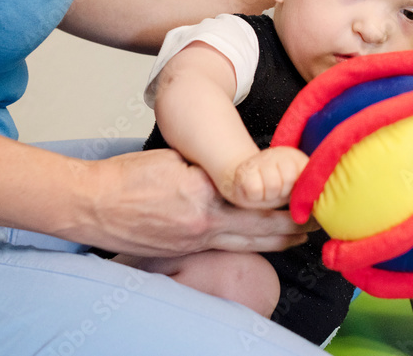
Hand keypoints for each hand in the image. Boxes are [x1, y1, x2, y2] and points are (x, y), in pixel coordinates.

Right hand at [74, 148, 314, 257]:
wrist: (90, 205)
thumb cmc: (126, 178)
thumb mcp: (176, 159)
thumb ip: (211, 168)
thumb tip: (237, 171)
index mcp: (205, 198)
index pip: (259, 198)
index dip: (289, 196)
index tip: (310, 187)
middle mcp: (205, 226)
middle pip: (264, 229)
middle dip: (296, 225)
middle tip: (322, 218)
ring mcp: (196, 244)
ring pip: (250, 244)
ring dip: (280, 240)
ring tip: (304, 235)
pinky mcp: (185, 253)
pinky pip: (227, 249)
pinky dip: (251, 245)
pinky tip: (264, 243)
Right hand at [227, 146, 308, 207]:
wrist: (246, 180)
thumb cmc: (275, 187)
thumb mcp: (296, 187)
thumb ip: (309, 191)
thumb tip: (320, 207)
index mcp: (297, 158)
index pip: (307, 175)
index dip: (300, 190)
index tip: (295, 192)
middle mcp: (280, 154)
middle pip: (289, 179)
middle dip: (283, 192)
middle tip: (277, 191)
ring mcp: (261, 159)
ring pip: (273, 186)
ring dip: (269, 196)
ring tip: (266, 192)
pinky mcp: (245, 170)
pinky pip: (256, 190)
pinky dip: (255, 197)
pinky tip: (255, 193)